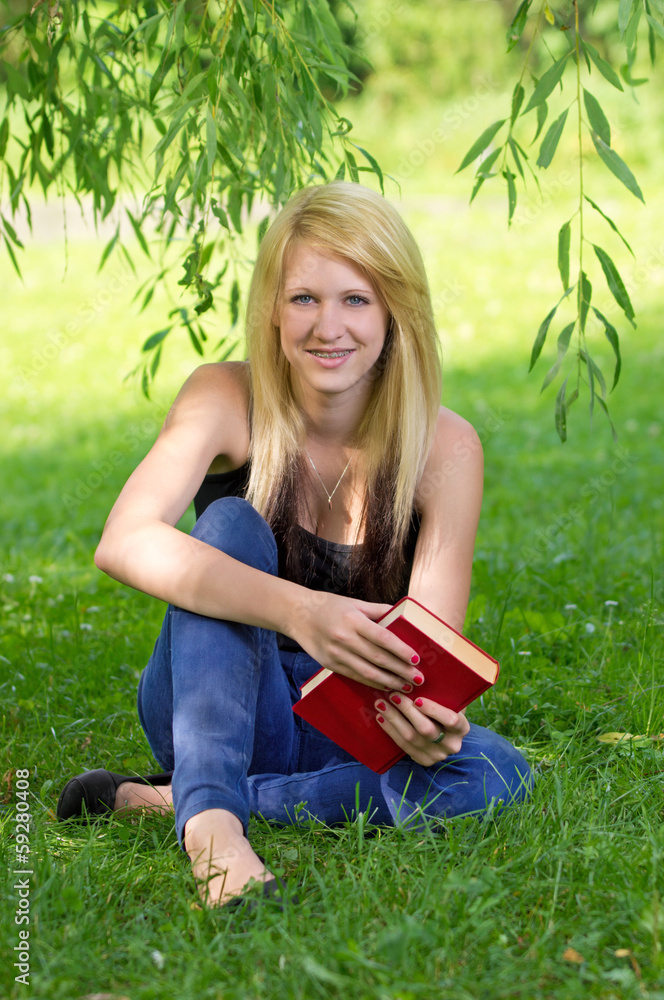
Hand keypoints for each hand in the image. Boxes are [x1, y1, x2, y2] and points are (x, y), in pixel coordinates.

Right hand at [290, 591, 423, 691]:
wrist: (298, 615)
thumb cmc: (330, 606)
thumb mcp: (355, 602)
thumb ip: (379, 610)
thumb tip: (403, 617)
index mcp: (353, 620)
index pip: (383, 638)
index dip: (401, 650)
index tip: (416, 659)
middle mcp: (344, 638)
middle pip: (378, 658)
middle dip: (401, 670)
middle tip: (419, 678)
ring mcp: (336, 654)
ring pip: (367, 672)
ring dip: (389, 681)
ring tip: (406, 686)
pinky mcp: (330, 665)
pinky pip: (355, 677)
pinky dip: (372, 683)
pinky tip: (386, 686)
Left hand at [373, 693, 469, 766]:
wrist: (444, 732)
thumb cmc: (444, 706)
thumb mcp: (449, 699)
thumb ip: (444, 689)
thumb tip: (428, 668)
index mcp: (462, 728)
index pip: (451, 720)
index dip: (434, 710)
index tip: (417, 699)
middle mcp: (451, 744)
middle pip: (426, 729)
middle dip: (407, 711)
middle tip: (393, 695)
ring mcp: (436, 755)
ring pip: (411, 738)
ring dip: (394, 719)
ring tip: (381, 703)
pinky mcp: (422, 760)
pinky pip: (403, 746)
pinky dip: (390, 730)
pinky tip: (381, 718)